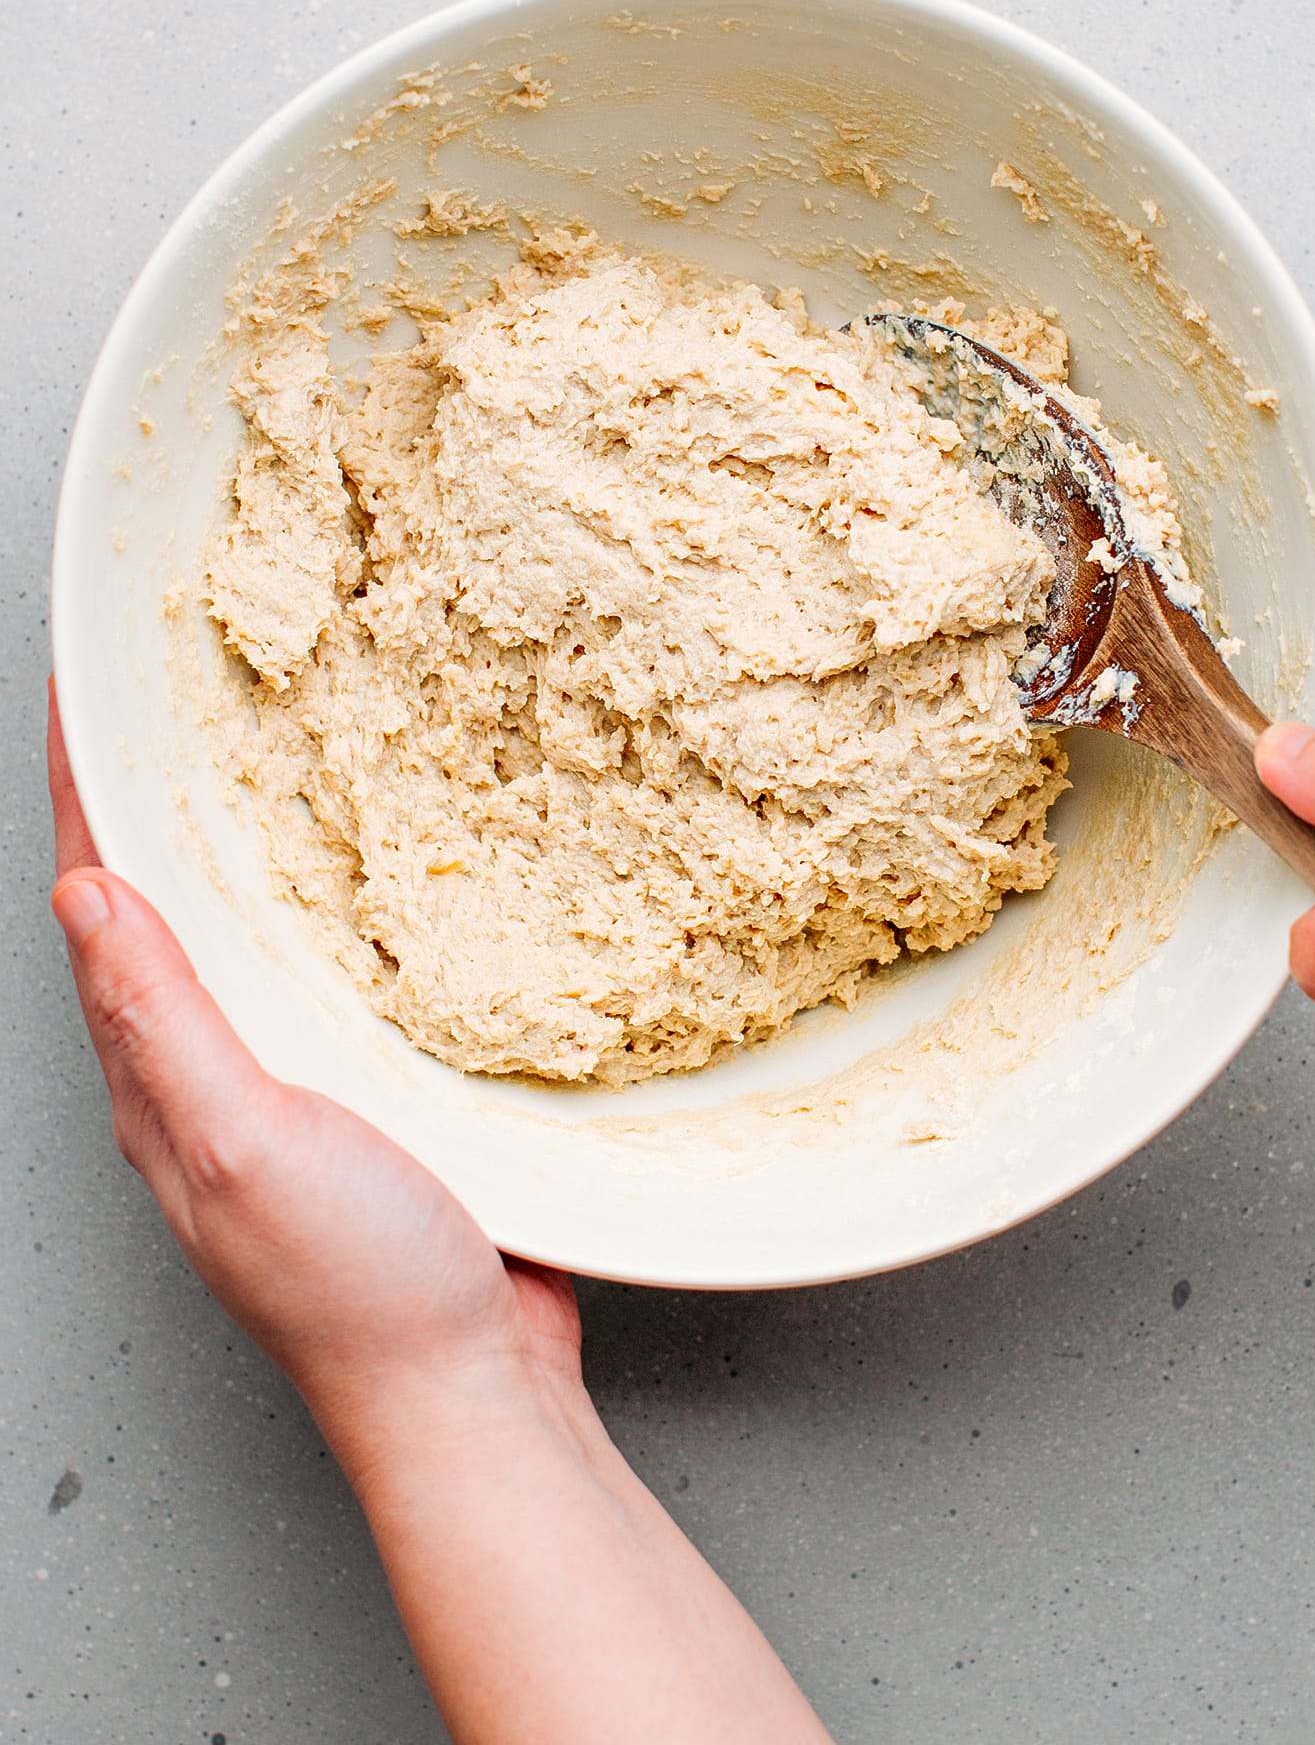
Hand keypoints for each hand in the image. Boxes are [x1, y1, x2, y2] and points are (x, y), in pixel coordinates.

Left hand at [47, 684, 830, 1743]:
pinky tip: (360, 871)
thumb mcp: (243, 1143)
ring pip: (244, 932)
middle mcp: (209, 1074)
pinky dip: (320, 900)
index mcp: (160, 1082)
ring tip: (247, 747)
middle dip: (150, 796)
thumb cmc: (359, 1285)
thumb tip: (87, 900)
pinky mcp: (366, 1092)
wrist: (469, 1388)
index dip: (85, 793)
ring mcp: (289, 1084)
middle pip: (158, 906)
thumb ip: (165, 1023)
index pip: (99, 908)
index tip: (83, 689)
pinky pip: (322, 971)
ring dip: (234, 837)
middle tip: (163, 689)